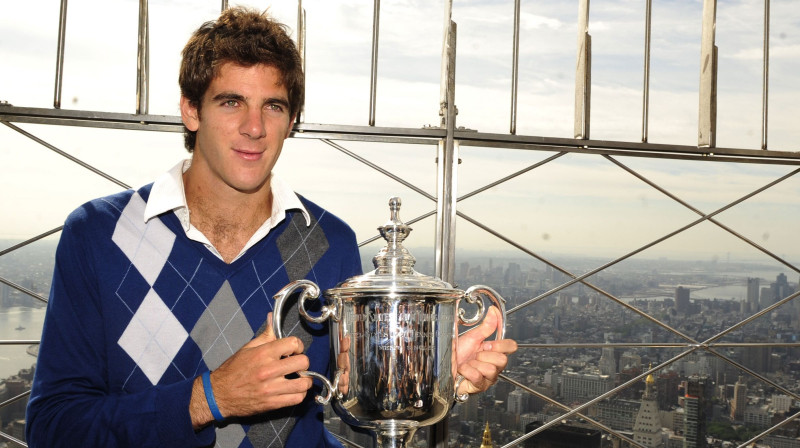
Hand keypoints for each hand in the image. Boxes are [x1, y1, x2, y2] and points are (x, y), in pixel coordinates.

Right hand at [190, 313, 312, 427]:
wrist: (219, 394)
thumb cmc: (233, 370)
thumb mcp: (247, 348)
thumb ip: (265, 335)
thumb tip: (272, 318)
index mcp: (263, 353)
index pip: (293, 343)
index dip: (298, 346)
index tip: (295, 350)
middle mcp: (269, 370)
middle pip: (303, 362)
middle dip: (303, 362)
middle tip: (297, 365)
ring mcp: (271, 388)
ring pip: (303, 383)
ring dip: (305, 380)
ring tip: (299, 378)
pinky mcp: (272, 403)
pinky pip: (297, 398)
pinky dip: (299, 394)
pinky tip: (293, 390)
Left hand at [455, 306, 516, 395]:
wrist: (442, 367)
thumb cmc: (455, 355)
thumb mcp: (471, 338)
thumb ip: (485, 327)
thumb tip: (494, 311)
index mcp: (493, 351)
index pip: (511, 347)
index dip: (500, 344)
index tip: (487, 344)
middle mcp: (494, 365)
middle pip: (503, 360)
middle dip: (484, 355)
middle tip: (475, 355)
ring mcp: (489, 377)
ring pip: (491, 369)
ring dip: (474, 364)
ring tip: (468, 364)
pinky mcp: (481, 386)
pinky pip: (478, 376)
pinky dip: (467, 371)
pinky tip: (463, 371)